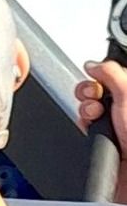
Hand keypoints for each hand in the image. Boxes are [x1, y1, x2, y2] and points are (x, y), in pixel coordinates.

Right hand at [76, 59, 126, 199]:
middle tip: (95, 100)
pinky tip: (92, 132)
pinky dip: (84, 128)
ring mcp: (114, 127)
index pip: (110, 76)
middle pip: (95, 90)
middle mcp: (124, 111)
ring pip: (87, 109)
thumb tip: (92, 64)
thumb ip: (110, 73)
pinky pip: (84, 129)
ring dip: (86, 112)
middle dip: (89, 93)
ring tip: (95, 118)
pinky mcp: (103, 141)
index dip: (100, 76)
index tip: (98, 81)